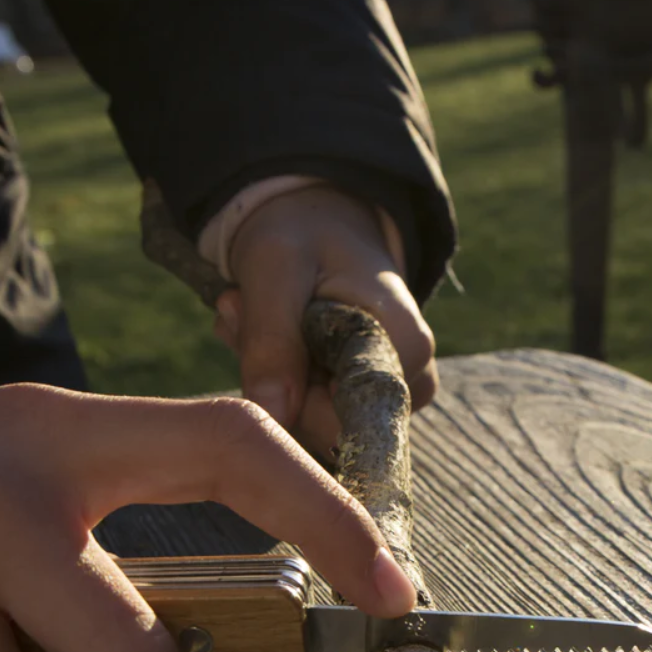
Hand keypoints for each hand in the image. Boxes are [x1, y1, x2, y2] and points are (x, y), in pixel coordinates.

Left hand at [212, 184, 436, 455]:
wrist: (319, 224)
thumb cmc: (304, 235)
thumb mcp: (276, 269)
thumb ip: (272, 340)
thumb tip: (273, 417)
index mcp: (406, 347)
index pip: (343, 420)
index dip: (286, 393)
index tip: (254, 323)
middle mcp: (411, 382)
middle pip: (324, 427)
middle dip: (270, 376)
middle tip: (241, 308)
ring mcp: (389, 397)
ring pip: (309, 424)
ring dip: (265, 374)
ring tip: (251, 312)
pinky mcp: (362, 403)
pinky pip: (307, 416)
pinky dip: (273, 380)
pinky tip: (265, 333)